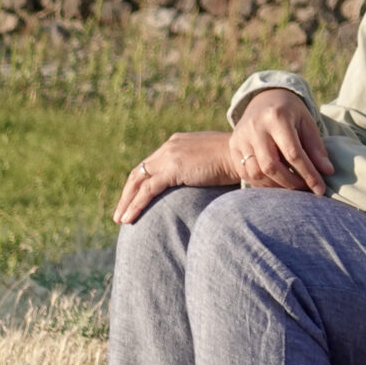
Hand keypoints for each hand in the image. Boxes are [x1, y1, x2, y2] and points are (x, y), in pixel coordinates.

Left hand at [113, 131, 239, 225]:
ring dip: (127, 202)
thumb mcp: (213, 162)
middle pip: (139, 172)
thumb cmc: (236, 161)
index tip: (135, 199)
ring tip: (121, 220)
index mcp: (177, 144)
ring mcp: (170, 156)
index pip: (152, 164)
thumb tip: (202, 183)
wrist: (245, 155)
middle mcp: (169, 147)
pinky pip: (147, 190)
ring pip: (138, 182)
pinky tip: (129, 219)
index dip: (141, 183)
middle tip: (120, 212)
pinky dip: (136, 205)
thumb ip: (201, 170)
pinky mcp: (173, 169)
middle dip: (128, 193)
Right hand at [229, 89, 332, 195]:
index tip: (320, 189)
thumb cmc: (290, 113)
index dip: (308, 174)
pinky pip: (246, 173)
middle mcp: (255, 127)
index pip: (293, 154)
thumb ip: (316, 148)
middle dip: (291, 183)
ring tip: (292, 186)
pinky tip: (276, 183)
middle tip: (305, 189)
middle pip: (271, 166)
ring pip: (256, 172)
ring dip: (276, 186)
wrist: (263, 99)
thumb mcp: (306, 123)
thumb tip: (327, 171)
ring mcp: (241, 137)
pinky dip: (262, 183)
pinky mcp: (233, 146)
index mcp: (277, 117)